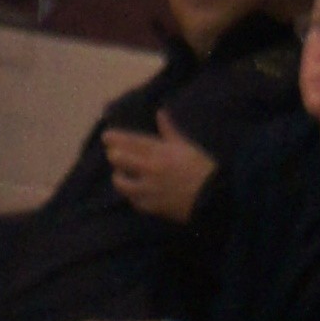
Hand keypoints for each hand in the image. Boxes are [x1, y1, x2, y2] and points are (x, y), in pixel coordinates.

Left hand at [102, 112, 216, 223]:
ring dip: (119, 178)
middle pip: (121, 159)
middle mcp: (151, 168)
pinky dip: (132, 197)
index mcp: (159, 151)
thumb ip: (169, 131)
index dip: (116, 139)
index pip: (131, 142)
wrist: (212, 199)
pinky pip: (135, 201)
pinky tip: (133, 194)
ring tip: (119, 176)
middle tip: (112, 155)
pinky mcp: (153, 207)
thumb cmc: (201, 169)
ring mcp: (150, 188)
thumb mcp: (186, 146)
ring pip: (123, 183)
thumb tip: (161, 114)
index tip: (106, 137)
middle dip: (114, 156)